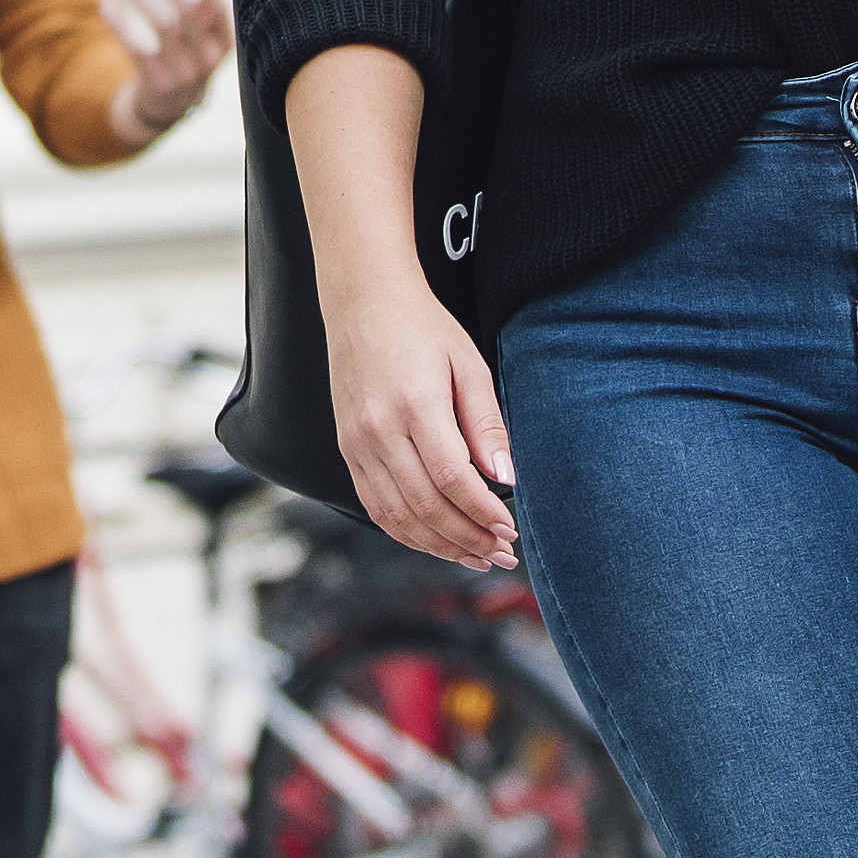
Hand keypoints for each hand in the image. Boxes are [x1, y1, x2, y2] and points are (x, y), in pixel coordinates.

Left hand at [101, 0, 231, 146]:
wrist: (172, 105)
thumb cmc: (192, 53)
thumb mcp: (208, 30)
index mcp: (225, 41)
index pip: (219, 8)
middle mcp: (207, 58)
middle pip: (187, 12)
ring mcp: (183, 72)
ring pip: (162, 25)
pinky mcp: (156, 81)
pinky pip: (135, 48)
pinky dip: (119, 25)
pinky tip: (106, 5)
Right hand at [327, 251, 518, 571]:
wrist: (364, 300)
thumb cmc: (422, 327)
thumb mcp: (468, 365)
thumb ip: (486, 424)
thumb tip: (506, 479)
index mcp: (415, 405)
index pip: (452, 479)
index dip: (483, 513)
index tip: (510, 530)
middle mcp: (379, 429)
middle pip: (425, 506)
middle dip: (467, 539)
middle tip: (501, 554)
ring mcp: (357, 442)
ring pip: (397, 516)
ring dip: (439, 545)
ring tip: (475, 557)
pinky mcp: (347, 449)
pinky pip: (374, 505)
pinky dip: (406, 532)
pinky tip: (435, 541)